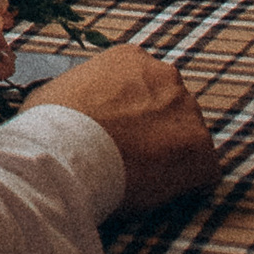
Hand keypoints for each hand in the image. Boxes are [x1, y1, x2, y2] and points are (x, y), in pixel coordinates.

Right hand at [31, 46, 217, 214]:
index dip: (133, 115)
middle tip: (131, 158)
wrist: (65, 153)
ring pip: (188, 138)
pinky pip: (202, 172)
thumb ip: (82, 93)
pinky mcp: (199, 150)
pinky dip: (186, 185)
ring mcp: (186, 111)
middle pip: (171, 108)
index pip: (144, 86)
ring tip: (140, 179)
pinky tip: (156, 194)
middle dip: (156, 131)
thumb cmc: (51, 125)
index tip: (120, 134)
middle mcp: (165, 76)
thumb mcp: (60, 90)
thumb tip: (75, 108)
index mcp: (131, 59)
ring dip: (171, 157)